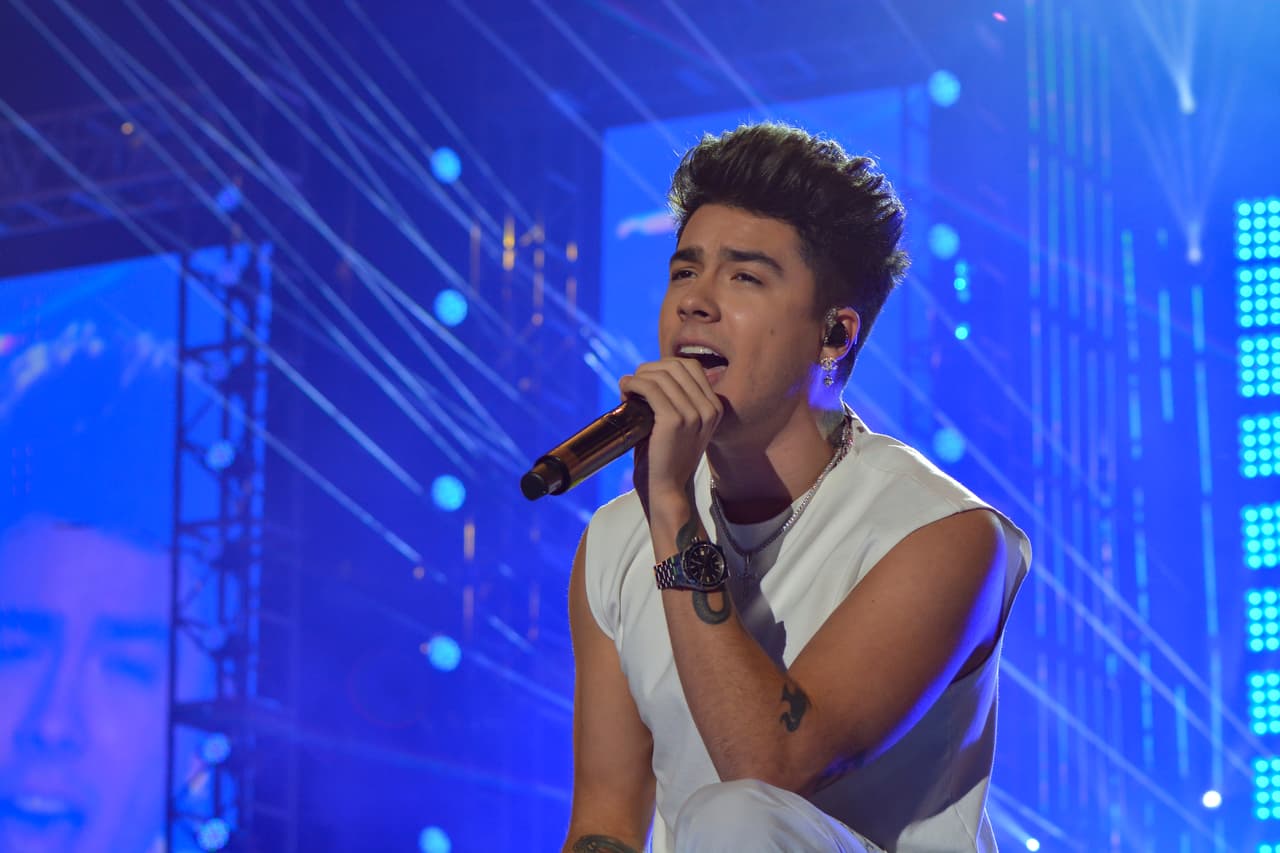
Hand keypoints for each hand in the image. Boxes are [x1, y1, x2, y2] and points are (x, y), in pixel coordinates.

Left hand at [619, 358, 722, 514]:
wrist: (668, 490)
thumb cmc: (667, 458)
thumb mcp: (682, 426)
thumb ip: (677, 401)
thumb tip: (651, 375)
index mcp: (715, 408)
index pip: (691, 367)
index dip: (665, 365)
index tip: (646, 378)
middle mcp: (709, 409)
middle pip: (676, 367)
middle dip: (650, 368)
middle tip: (633, 382)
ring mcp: (694, 414)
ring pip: (662, 375)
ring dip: (639, 376)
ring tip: (626, 387)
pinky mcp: (674, 420)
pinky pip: (651, 388)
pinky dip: (634, 383)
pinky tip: (625, 388)